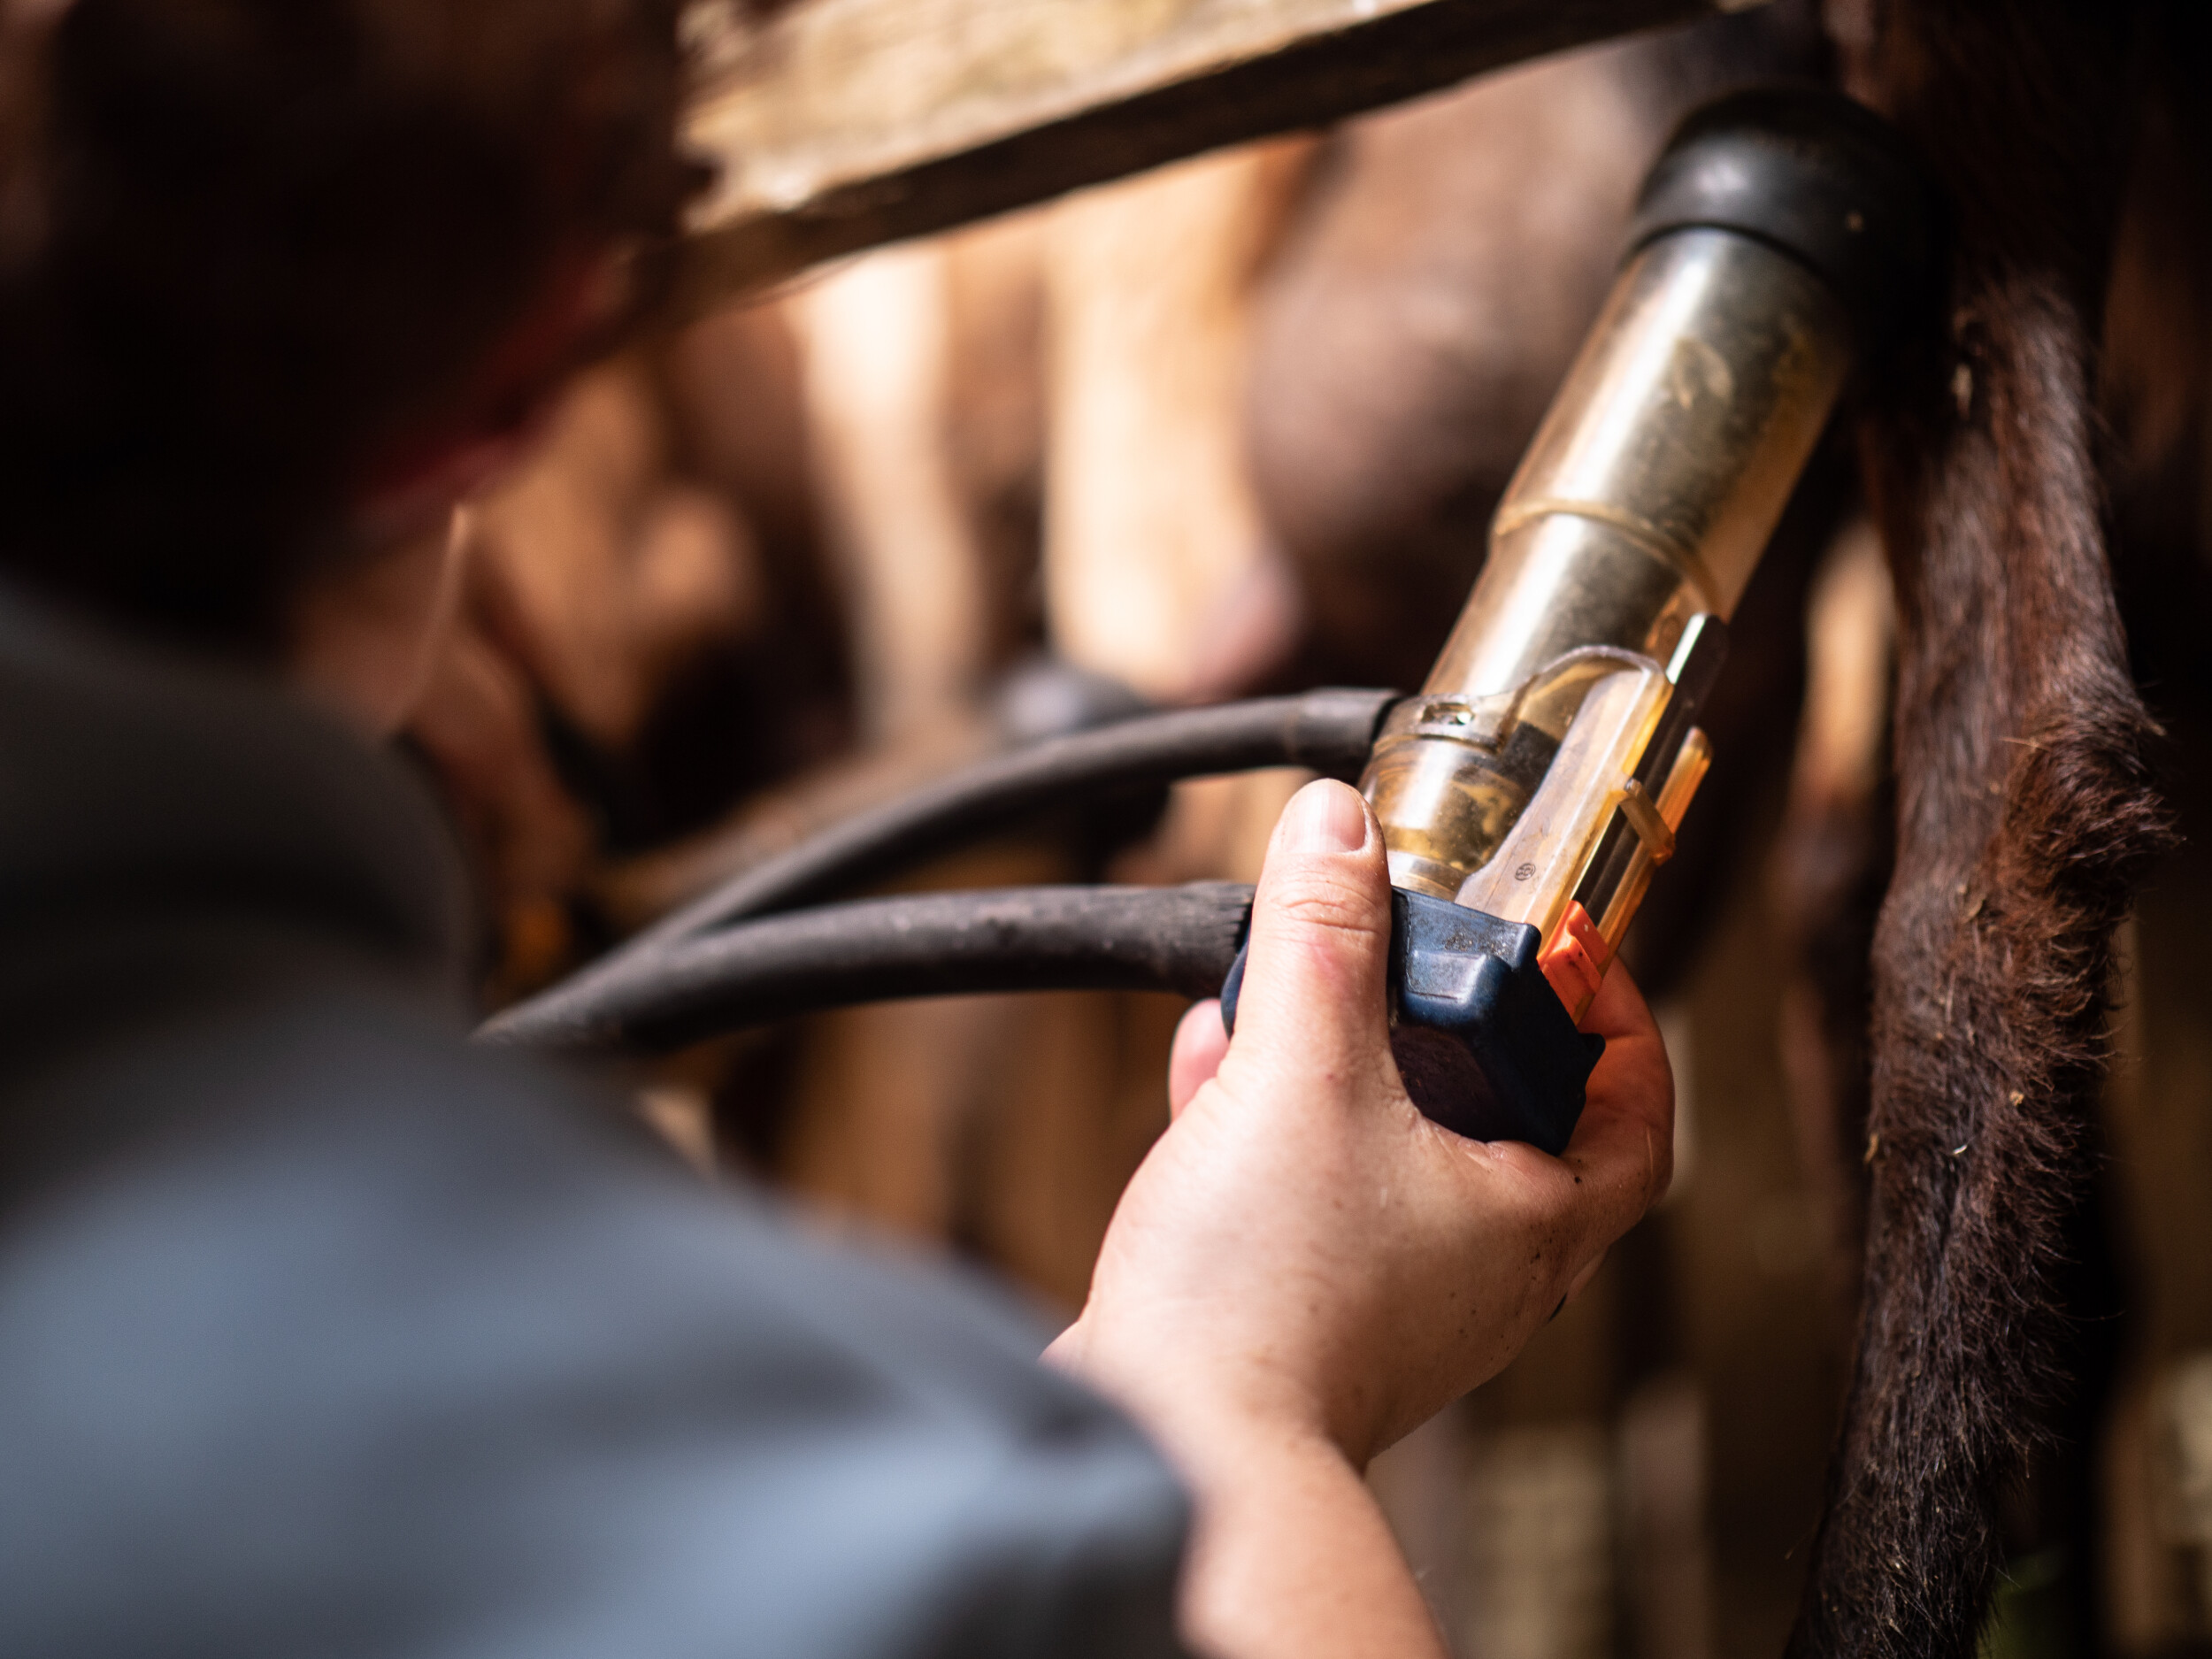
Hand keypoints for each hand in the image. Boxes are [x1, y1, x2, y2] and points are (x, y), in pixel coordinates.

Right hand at [1046, 778, 1672, 1656]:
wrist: (1167, 1445)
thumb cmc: (1268, 1302)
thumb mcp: (1300, 1073)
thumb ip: (1321, 935)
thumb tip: (1336, 825)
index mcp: (1531, 1219)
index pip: (1637, 1111)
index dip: (1620, 1017)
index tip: (1572, 948)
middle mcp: (1480, 1267)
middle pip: (1509, 1113)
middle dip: (1447, 1018)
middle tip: (1415, 956)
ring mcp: (1395, 1295)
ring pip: (1398, 1147)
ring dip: (1345, 1062)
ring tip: (1288, 995)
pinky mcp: (1309, 1307)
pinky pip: (1316, 1188)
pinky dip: (1276, 1120)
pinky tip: (1212, 1066)